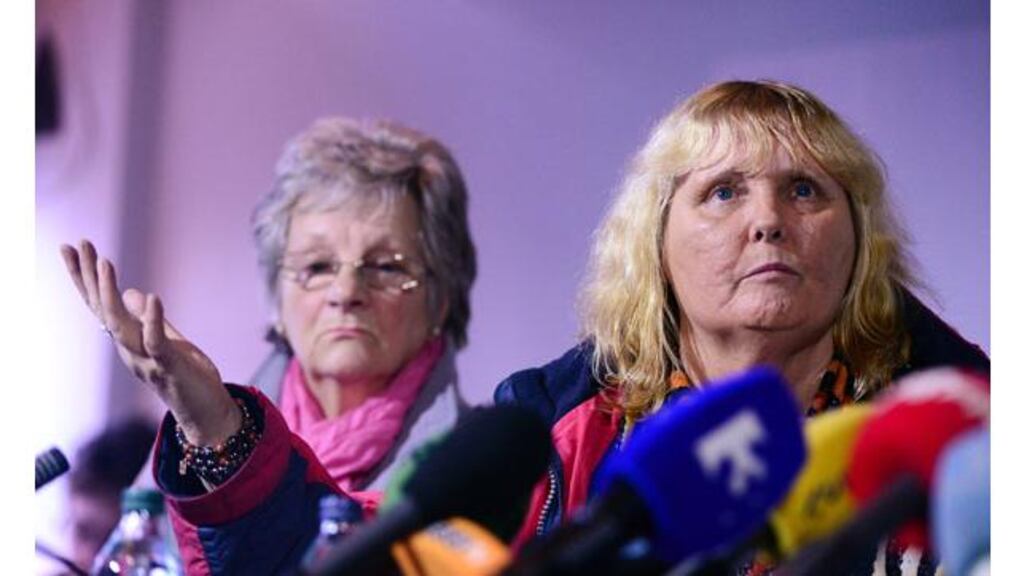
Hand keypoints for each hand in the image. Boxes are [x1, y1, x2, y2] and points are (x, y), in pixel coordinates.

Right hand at [60, 240, 241, 445]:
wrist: (206, 413)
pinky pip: (156, 341)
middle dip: (90, 277)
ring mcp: (146, 359)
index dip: (86, 277)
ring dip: (110, 294)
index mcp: (129, 340)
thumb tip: (132, 293)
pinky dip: (152, 319)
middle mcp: (130, 349)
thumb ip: (148, 319)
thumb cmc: (188, 377)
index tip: (72, 248)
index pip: (100, 304)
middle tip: (79, 245)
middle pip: (102, 309)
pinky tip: (151, 297)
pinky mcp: (169, 366)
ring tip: (106, 262)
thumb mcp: (167, 340)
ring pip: (120, 324)